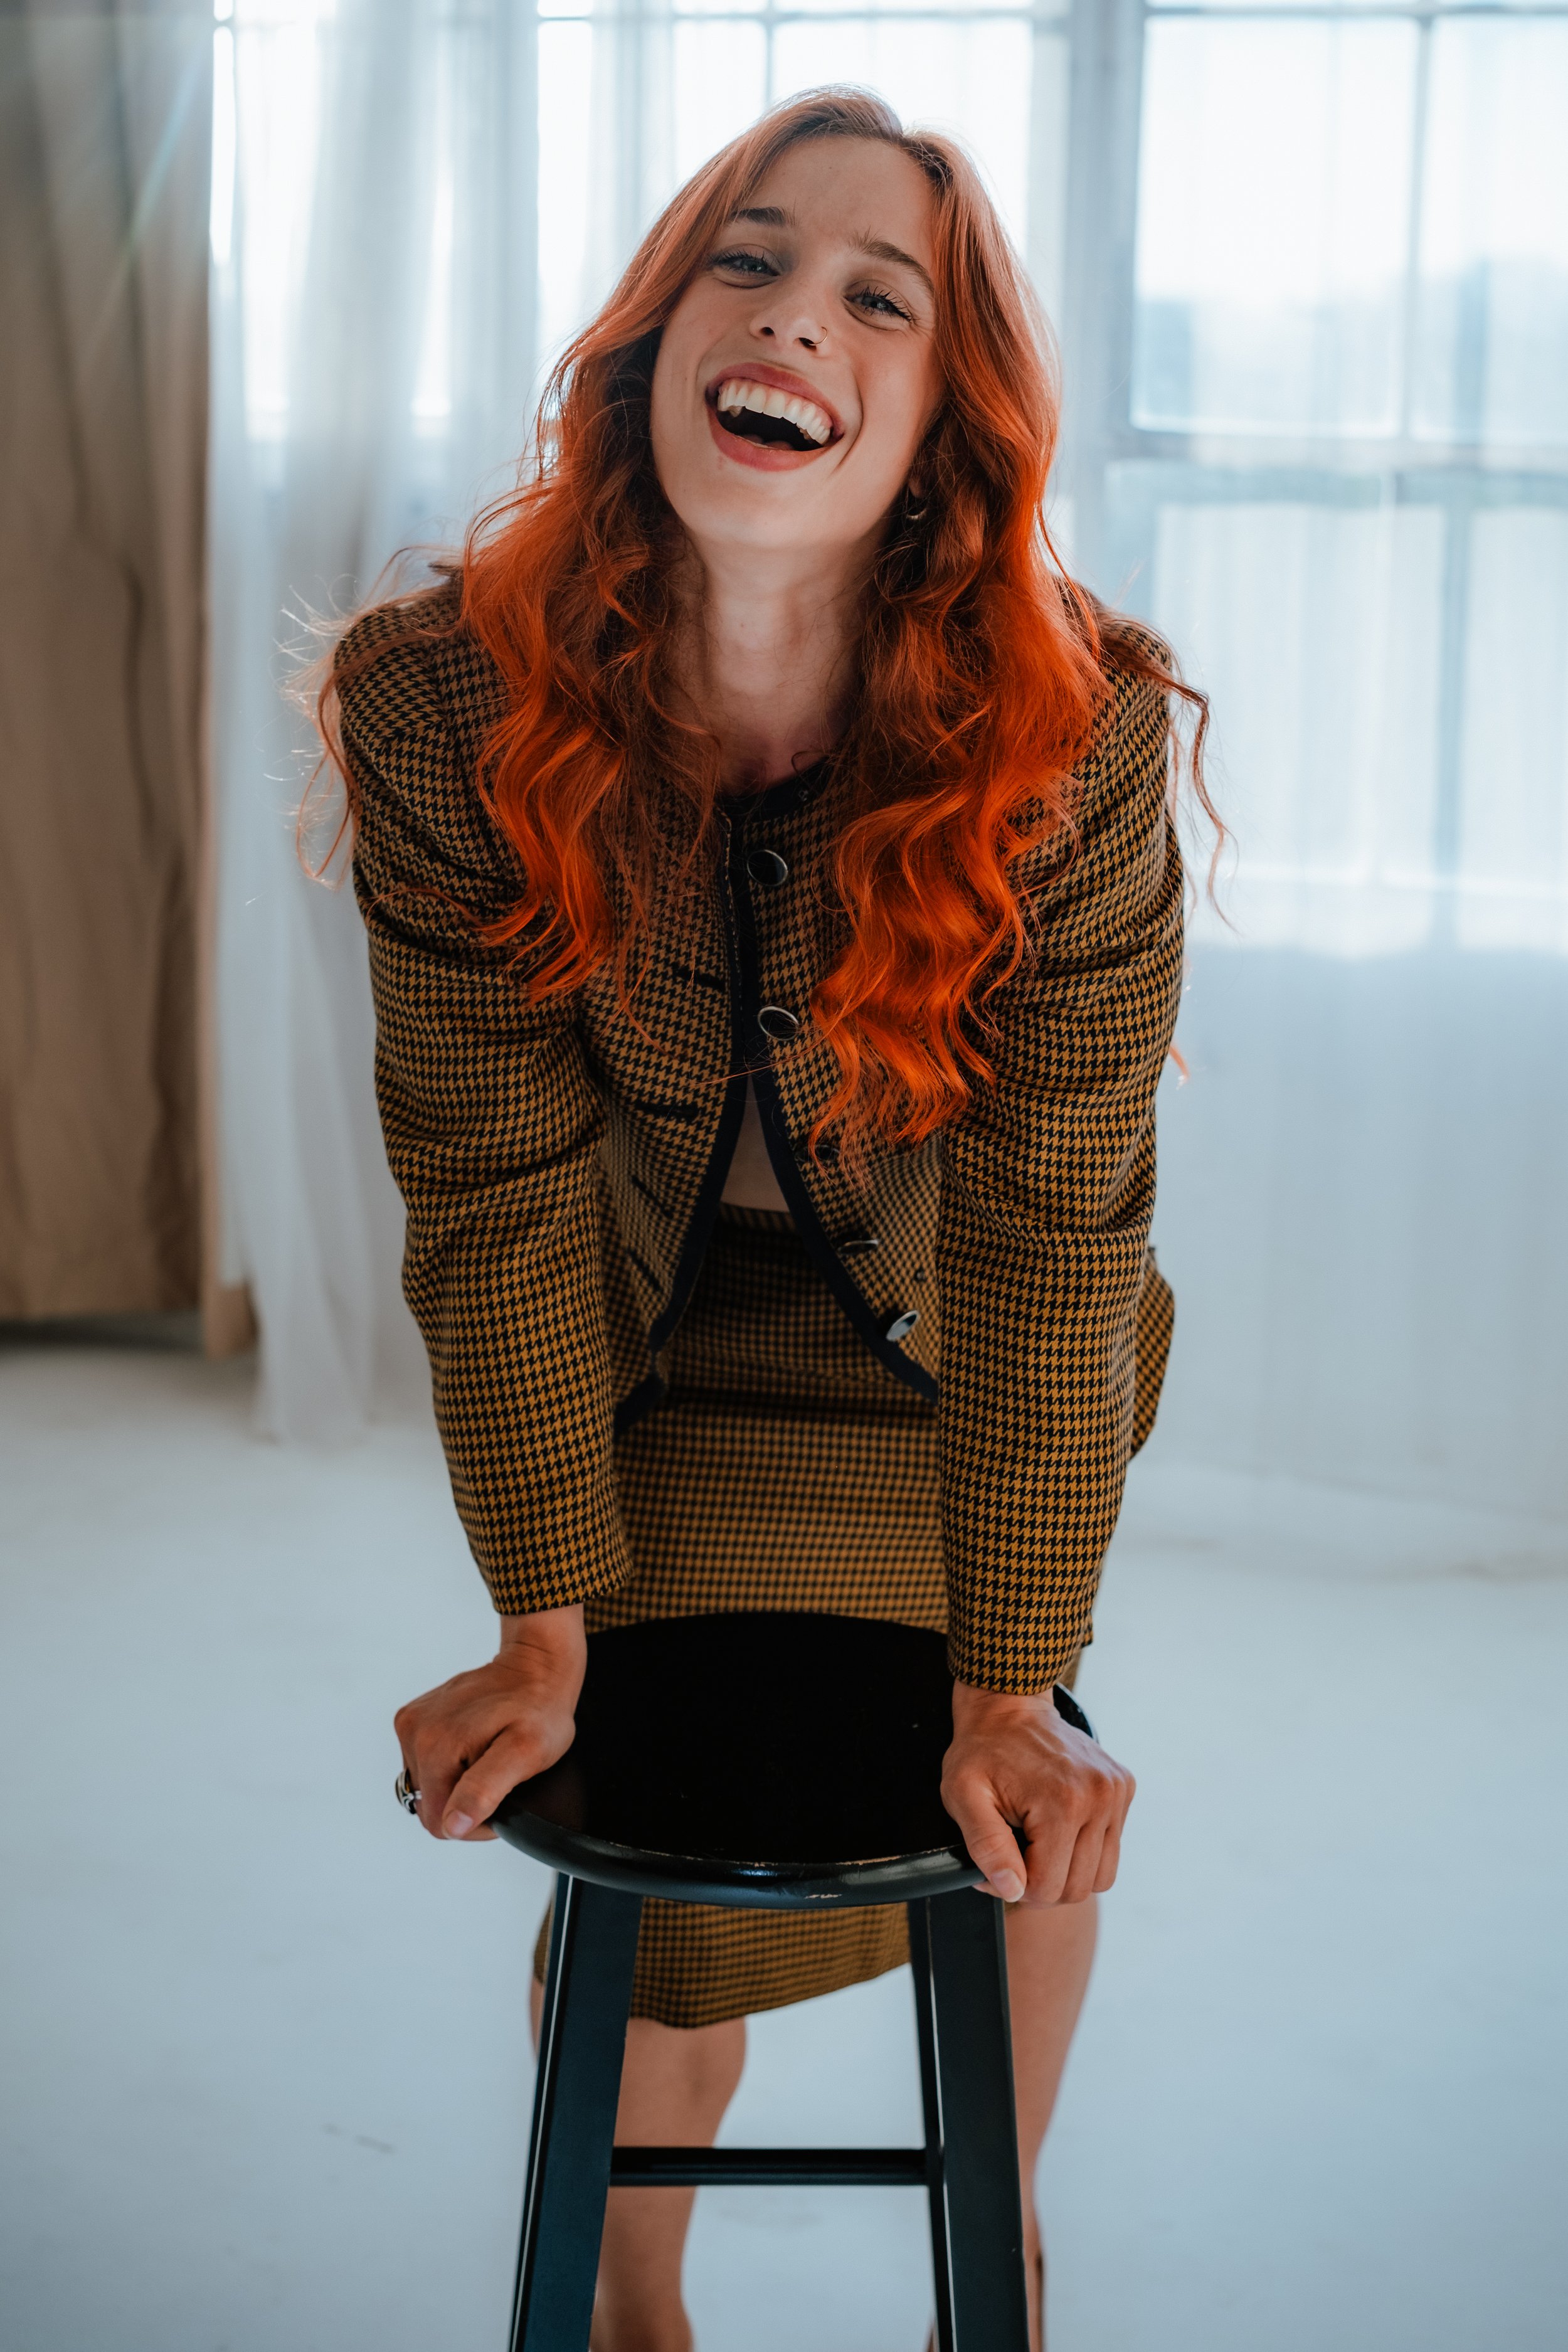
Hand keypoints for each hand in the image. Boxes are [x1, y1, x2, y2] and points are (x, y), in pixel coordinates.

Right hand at [393, 1605, 585, 1842]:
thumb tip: (452, 1825)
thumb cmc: (538, 1709)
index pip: (440, 1823)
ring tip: (488, 1757)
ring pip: (428, 1786)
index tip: (502, 1796)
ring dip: (458, 1782)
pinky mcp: (413, 1718)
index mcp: (434, 1747)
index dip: (474, 1822)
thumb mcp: (526, 1754)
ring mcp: (411, 1724)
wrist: (535, 1666)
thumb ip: (485, 1790)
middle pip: (432, 1805)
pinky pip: (426, 1763)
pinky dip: (450, 1763)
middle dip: (466, 1801)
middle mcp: (414, 1733)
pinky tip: (474, 1745)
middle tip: (499, 1775)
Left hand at [940, 1680, 1134, 1906]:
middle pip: (1077, 1887)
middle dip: (1043, 1884)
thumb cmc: (982, 1750)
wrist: (1009, 1705)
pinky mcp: (1123, 1787)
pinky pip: (1110, 1848)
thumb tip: (1012, 1890)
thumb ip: (986, 1846)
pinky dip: (1085, 1849)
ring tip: (1038, 1845)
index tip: (997, 1866)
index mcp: (1062, 1802)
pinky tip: (1058, 1825)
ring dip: (1067, 1871)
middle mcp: (1099, 1797)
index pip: (1048, 1887)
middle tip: (1015, 1857)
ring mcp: (1116, 1791)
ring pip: (1101, 1875)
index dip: (1016, 1887)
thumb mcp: (962, 1795)